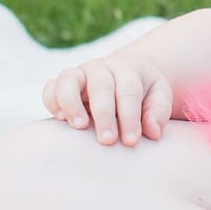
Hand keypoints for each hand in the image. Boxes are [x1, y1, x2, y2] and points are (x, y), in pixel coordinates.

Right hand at [41, 51, 171, 146]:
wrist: (125, 71)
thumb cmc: (144, 90)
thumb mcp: (159, 95)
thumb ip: (158, 111)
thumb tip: (153, 132)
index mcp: (128, 70)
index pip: (129, 91)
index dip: (130, 117)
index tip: (131, 141)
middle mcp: (102, 68)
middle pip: (101, 86)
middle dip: (104, 114)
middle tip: (108, 140)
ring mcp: (80, 73)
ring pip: (69, 79)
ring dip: (72, 103)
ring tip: (79, 127)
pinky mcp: (63, 83)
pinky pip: (51, 88)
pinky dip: (52, 102)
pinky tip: (61, 120)